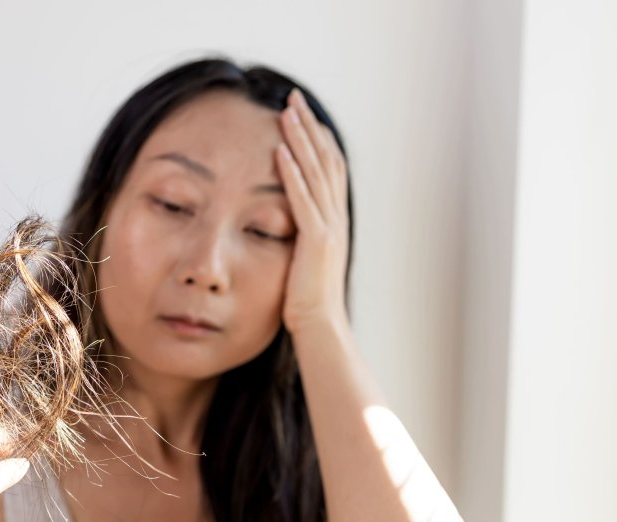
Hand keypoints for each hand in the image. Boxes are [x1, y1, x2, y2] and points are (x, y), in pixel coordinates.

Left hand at [275, 87, 350, 335]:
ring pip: (316, 174)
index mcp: (334, 220)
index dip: (316, 137)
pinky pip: (304, 201)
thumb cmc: (306, 301)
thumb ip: (300, 235)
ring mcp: (330, 229)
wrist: (320, 329)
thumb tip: (285, 219)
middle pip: (325, 160)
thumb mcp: (303, 259)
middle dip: (308, 127)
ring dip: (301, 141)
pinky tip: (280, 153)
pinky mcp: (317, 243)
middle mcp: (336, 218)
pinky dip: (293, 175)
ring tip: (285, 112)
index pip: (328, 168)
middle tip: (291, 97)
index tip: (298, 113)